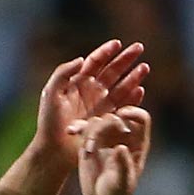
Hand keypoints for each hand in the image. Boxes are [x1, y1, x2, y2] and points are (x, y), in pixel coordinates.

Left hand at [37, 39, 146, 169]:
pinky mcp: (107, 120)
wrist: (54, 151)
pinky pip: (123, 106)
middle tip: (139, 48)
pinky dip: (132, 99)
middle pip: (111, 71)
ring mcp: (101, 106)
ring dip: (133, 77)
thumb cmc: (49, 122)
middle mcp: (92, 91)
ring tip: (144, 68)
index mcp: (78, 82)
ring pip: (121, 87)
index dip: (106, 52)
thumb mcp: (50, 94)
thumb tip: (82, 59)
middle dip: (125, 59)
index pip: (95, 62)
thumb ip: (62, 74)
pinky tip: (140, 90)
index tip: (118, 43)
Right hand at [77, 109, 151, 194]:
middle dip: (107, 124)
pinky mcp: (90, 141)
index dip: (133, 113)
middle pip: (117, 116)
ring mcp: (106, 137)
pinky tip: (71, 131)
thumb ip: (123, 165)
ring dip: (90, 131)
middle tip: (96, 140)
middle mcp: (122, 136)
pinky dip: (77, 128)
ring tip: (88, 151)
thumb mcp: (122, 182)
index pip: (141, 119)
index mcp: (137, 143)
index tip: (121, 115)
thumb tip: (120, 147)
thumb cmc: (117, 193)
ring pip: (99, 121)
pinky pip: (84, 129)